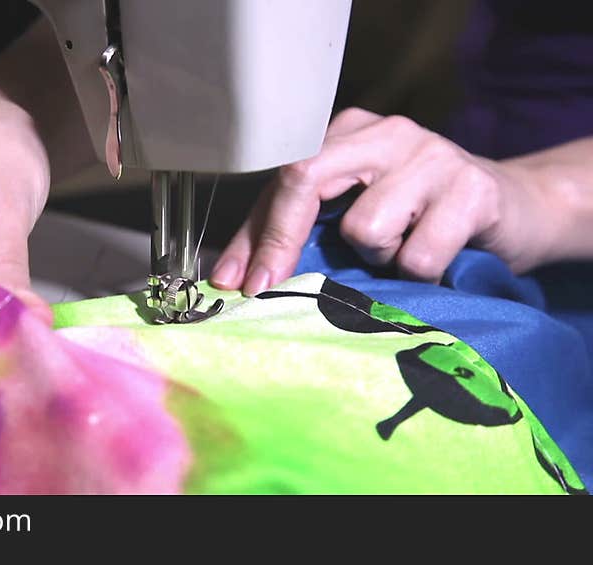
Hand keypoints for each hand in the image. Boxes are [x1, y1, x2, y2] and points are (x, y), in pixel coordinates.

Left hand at [211, 107, 555, 294]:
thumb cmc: (423, 219)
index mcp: (348, 132)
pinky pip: (417, 255)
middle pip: (305, 178)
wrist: (519, 210)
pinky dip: (419, 274)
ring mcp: (431, 154)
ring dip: (376, 259)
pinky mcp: (473, 188)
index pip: (283, 178)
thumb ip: (303, 233)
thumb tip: (236, 278)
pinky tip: (437, 262)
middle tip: (268, 290)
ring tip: (401, 253)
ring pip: (364, 227)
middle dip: (280, 242)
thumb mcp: (356, 216)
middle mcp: (385, 132)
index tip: (231, 282)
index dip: (253, 234)